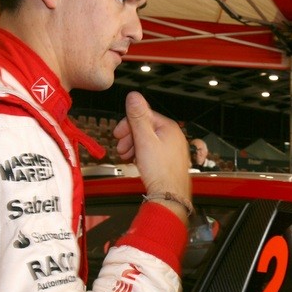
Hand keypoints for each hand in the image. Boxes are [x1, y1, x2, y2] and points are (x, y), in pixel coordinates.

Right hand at [113, 92, 191, 217]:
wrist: (169, 195)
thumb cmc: (159, 171)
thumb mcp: (144, 140)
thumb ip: (137, 117)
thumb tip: (133, 96)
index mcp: (169, 127)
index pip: (144, 116)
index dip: (128, 125)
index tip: (118, 134)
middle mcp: (173, 136)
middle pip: (145, 128)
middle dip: (130, 137)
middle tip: (121, 148)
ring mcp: (173, 148)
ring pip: (148, 140)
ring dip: (134, 146)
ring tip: (127, 157)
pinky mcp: (170, 160)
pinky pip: (153, 151)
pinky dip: (142, 154)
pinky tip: (136, 162)